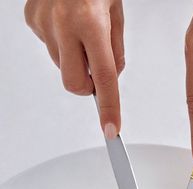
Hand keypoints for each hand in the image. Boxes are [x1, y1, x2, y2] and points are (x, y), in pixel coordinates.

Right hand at [24, 0, 124, 137]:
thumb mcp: (116, 10)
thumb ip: (115, 49)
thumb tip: (111, 77)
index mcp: (90, 20)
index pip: (104, 78)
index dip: (109, 107)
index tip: (111, 129)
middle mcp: (63, 23)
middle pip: (74, 84)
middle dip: (88, 86)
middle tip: (95, 69)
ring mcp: (43, 22)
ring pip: (63, 67)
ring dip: (76, 60)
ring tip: (81, 32)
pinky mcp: (31, 21)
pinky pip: (50, 49)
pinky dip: (63, 45)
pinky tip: (66, 24)